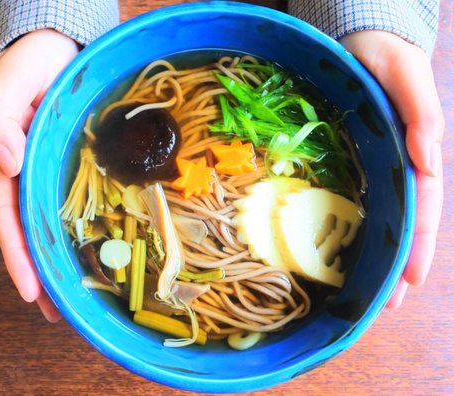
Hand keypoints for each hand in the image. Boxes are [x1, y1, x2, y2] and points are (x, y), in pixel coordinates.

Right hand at [0, 29, 79, 320]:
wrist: (60, 47)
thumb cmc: (31, 63)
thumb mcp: (8, 84)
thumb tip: (6, 160)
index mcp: (10, 164)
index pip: (10, 220)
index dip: (19, 257)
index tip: (33, 292)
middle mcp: (32, 175)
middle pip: (34, 233)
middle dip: (45, 272)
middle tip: (62, 311)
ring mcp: (57, 171)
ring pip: (58, 224)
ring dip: (67, 259)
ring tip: (83, 295)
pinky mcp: (82, 164)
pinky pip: (84, 202)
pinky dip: (89, 227)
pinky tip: (105, 246)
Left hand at [339, 31, 443, 308]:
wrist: (357, 44)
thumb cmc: (387, 58)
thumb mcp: (408, 78)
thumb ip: (422, 115)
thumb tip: (429, 161)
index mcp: (416, 153)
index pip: (423, 207)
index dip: (419, 244)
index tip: (410, 279)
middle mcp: (396, 167)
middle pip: (402, 223)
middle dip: (396, 263)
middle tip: (385, 302)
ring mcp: (372, 167)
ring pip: (377, 217)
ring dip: (373, 254)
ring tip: (365, 291)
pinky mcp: (349, 161)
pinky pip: (349, 198)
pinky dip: (345, 225)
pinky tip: (335, 249)